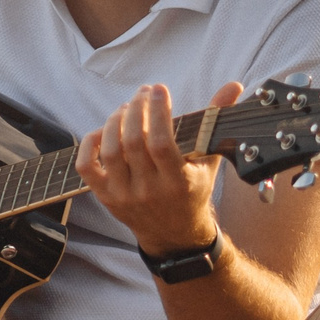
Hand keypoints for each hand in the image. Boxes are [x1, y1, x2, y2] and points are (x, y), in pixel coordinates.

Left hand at [75, 80, 242, 256]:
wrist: (174, 233)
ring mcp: (124, 195)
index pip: (161, 143)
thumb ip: (215, 121)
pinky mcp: (105, 197)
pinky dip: (90, 144)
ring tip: (127, 108)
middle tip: (143, 93)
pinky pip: (86, 166)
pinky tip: (103, 130)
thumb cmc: (193, 190)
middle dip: (137, 110)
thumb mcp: (209, 160)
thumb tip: (233, 86)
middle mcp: (149, 191)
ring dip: (115, 122)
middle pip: (134, 143)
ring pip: (111, 151)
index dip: (157, 113)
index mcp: (178, 182)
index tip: (159, 90)